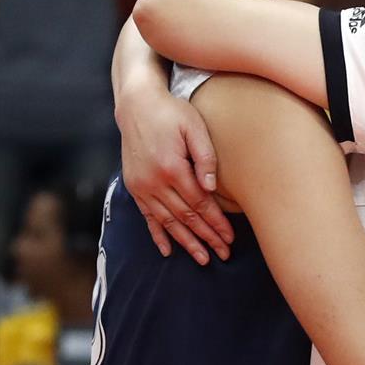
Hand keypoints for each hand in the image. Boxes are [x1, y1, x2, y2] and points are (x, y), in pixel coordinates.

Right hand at [117, 88, 233, 263]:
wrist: (136, 105)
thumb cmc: (172, 112)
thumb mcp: (194, 127)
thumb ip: (205, 157)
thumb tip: (211, 187)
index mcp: (172, 168)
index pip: (200, 204)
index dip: (216, 223)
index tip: (230, 238)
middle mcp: (155, 182)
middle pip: (185, 217)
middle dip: (206, 238)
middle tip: (223, 254)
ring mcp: (142, 186)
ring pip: (167, 222)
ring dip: (186, 242)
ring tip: (202, 259)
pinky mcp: (134, 187)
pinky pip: (147, 217)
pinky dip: (158, 235)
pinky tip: (167, 250)